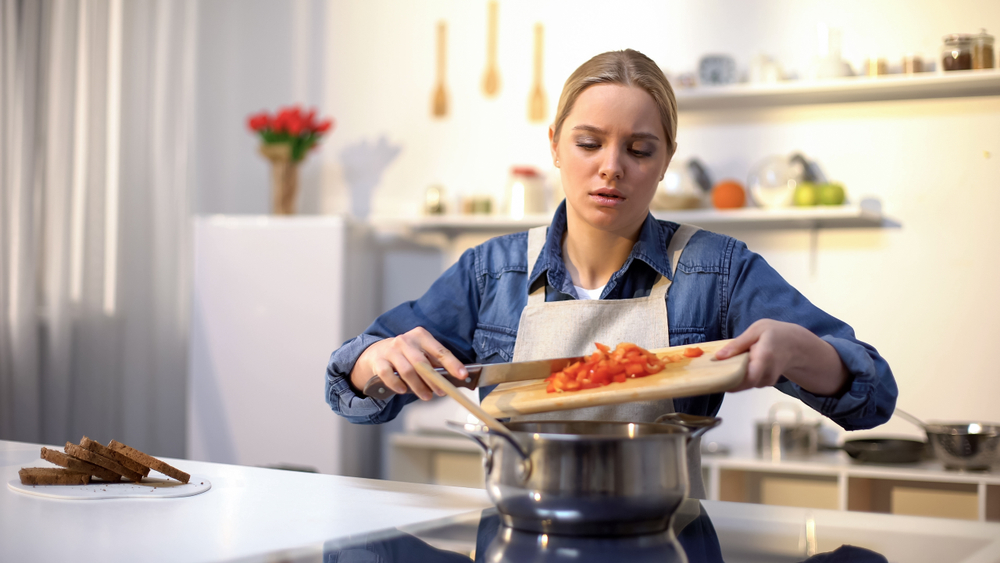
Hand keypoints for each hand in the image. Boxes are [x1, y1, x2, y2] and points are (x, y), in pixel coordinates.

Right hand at [349, 327, 467, 400]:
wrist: (377, 353)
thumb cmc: (405, 355)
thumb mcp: (421, 353)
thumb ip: (435, 364)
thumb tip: (452, 379)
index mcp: (421, 336)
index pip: (440, 351)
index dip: (452, 364)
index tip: (462, 375)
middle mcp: (405, 340)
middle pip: (422, 362)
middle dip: (434, 380)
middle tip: (442, 391)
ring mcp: (391, 350)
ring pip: (407, 370)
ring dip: (418, 386)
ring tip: (426, 396)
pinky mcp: (379, 361)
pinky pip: (389, 375)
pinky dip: (397, 384)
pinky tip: (403, 390)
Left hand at [715, 319, 849, 395]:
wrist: (796, 345)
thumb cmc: (775, 334)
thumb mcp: (756, 330)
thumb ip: (738, 343)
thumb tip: (718, 356)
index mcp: (765, 357)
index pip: (749, 377)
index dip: (732, 381)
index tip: (717, 378)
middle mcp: (767, 373)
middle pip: (743, 384)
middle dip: (726, 379)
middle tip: (713, 371)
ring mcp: (768, 380)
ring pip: (744, 384)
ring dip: (732, 376)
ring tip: (724, 364)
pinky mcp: (765, 383)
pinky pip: (748, 382)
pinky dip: (739, 376)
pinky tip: (736, 366)